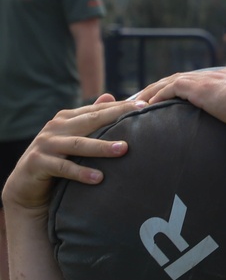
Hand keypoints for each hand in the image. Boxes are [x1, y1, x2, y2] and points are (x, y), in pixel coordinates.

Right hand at [1, 96, 138, 216]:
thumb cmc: (57, 159)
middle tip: (141, 115)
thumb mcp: (74, 137)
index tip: (145, 105)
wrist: (25, 184)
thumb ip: (90, 118)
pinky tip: (99, 178)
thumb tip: (110, 95)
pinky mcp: (38, 162)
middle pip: (91, 120)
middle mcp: (56, 128)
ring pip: (78, 144)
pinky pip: (63, 167)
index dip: (121, 106)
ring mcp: (46, 144)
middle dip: (116, 116)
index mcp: (67, 119)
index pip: (98, 110)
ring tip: (123, 149)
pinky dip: (81, 172)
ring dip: (101, 147)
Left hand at [137, 68, 225, 130]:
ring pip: (166, 82)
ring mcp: (204, 80)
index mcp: (222, 81)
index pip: (191, 83)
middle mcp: (210, 76)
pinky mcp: (198, 87)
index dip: (173, 91)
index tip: (160, 101)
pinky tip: (143, 108)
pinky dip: (154, 98)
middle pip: (173, 80)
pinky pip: (168, 89)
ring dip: (147, 94)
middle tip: (135, 102)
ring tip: (131, 105)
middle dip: (153, 90)